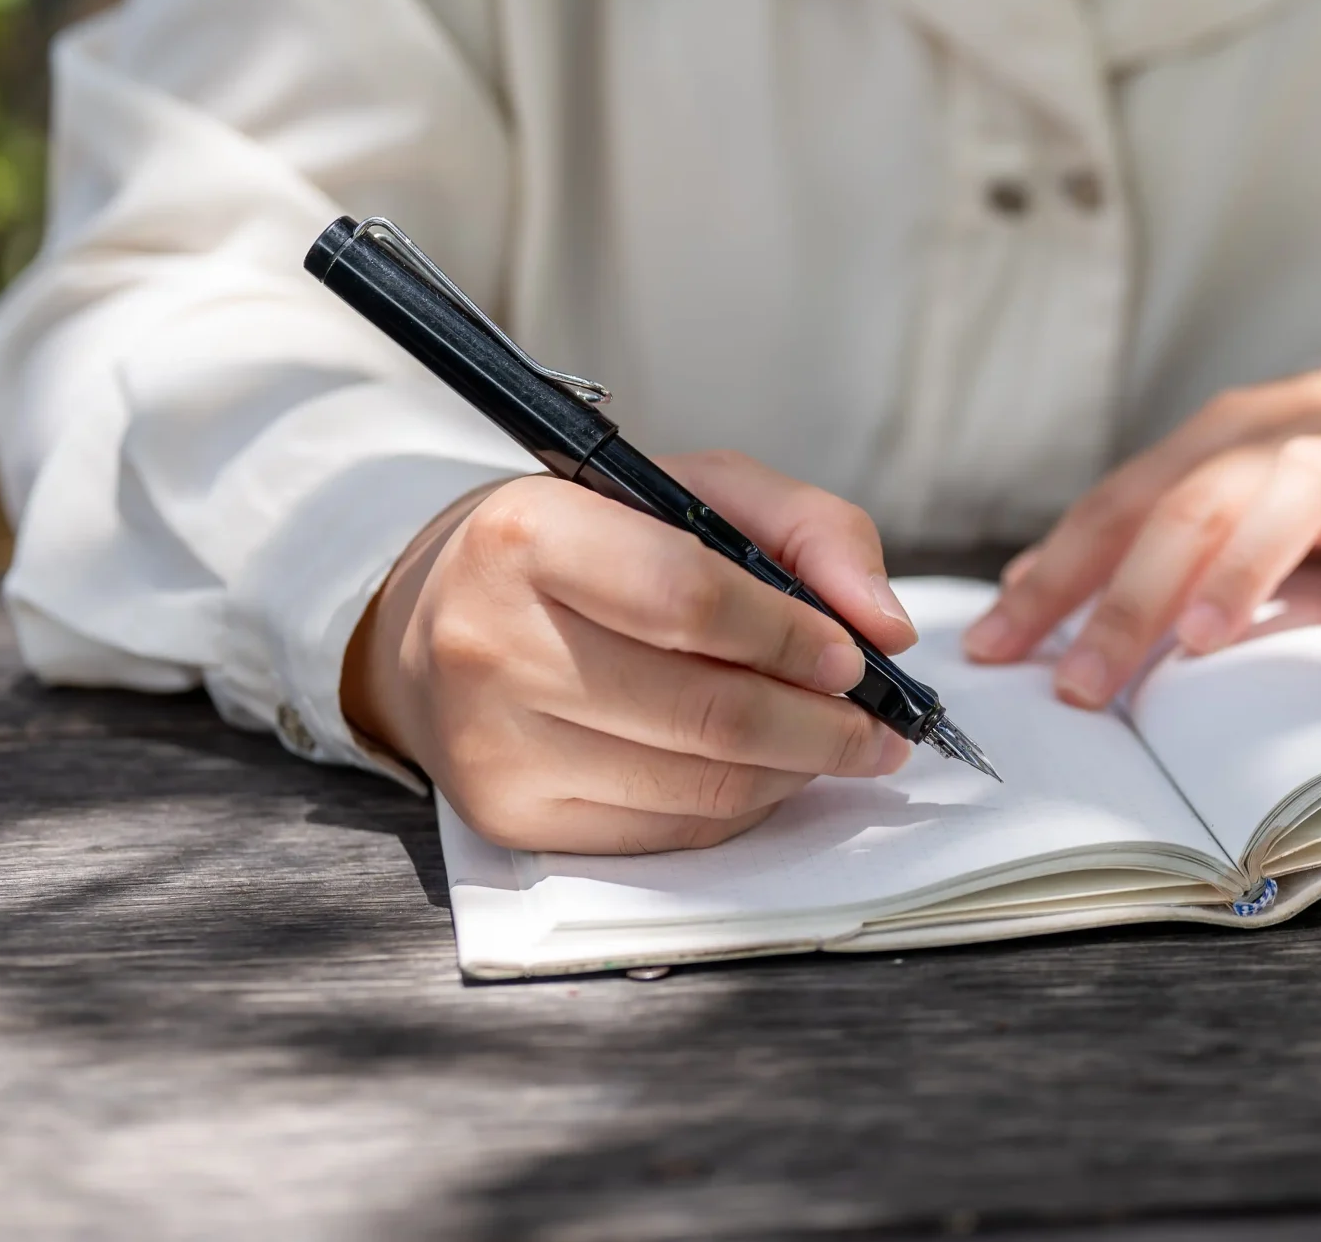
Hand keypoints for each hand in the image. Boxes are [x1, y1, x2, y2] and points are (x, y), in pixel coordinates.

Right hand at [342, 452, 915, 853]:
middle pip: (707, 712)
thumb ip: (807, 530)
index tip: (856, 656)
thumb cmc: (583, 543)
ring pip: (699, 785)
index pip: (689, 599)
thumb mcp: (690, 491)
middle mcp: (494, 642)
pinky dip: (742, 805)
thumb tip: (885, 625)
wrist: (435, 613)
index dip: (790, 636)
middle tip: (878, 723)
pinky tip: (766, 771)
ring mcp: (496, 744)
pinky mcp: (510, 817)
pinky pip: (668, 830)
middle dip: (822, 726)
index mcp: (529, 535)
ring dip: (796, 771)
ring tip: (837, 743)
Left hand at [961, 370, 1320, 706]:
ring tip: (1201, 637)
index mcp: (1210, 443)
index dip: (1052, 579)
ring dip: (1246, 564)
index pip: (1117, 509)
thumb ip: (1127, 539)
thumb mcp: (1215, 492)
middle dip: (1131, 595)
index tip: (995, 650)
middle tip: (1083, 682)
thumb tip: (1020, 587)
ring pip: (1300, 493)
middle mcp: (1280, 438)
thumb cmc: (1306, 479)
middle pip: (1194, 506)